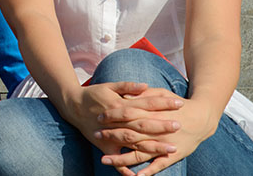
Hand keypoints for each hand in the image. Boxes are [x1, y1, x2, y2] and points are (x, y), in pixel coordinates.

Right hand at [61, 82, 175, 170]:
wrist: (73, 106)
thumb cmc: (93, 94)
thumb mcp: (109, 86)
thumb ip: (127, 86)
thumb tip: (145, 85)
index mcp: (120, 104)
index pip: (145, 103)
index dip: (162, 103)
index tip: (179, 103)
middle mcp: (117, 121)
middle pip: (143, 124)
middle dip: (162, 126)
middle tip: (179, 125)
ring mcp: (111, 136)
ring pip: (136, 144)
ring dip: (154, 147)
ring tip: (172, 149)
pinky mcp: (105, 147)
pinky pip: (117, 161)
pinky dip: (127, 169)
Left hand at [97, 93, 214, 175]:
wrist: (201, 118)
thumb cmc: (177, 105)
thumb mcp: (160, 94)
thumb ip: (142, 95)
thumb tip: (123, 95)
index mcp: (151, 114)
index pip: (127, 115)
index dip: (112, 117)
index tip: (98, 119)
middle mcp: (155, 130)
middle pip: (128, 135)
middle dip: (110, 136)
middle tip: (95, 136)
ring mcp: (163, 144)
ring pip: (139, 154)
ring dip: (121, 158)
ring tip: (105, 160)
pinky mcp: (172, 154)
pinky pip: (158, 165)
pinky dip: (147, 171)